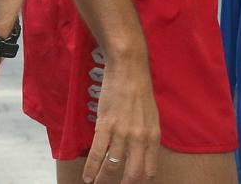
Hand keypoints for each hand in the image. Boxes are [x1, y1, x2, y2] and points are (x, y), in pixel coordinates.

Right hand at [84, 52, 160, 182]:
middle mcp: (140, 138)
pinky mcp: (106, 125)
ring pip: (112, 166)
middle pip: (132, 174)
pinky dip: (91, 168)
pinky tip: (87, 177)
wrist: (128, 68)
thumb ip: (147, 136)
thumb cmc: (139, 89)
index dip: (140, 182)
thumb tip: (141, 153)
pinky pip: (97, 153)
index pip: (149, 170)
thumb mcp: (151, 115)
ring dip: (103, 180)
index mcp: (153, 136)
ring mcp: (122, 132)